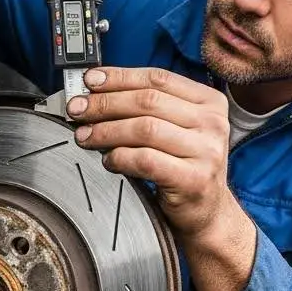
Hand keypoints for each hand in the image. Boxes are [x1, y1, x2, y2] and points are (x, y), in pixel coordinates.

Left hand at [69, 67, 232, 238]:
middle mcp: (213, 123)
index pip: (158, 78)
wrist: (207, 213)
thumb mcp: (177, 129)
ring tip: (85, 136)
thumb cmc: (185, 167)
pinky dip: (119, 157)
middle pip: (148, 101)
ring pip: (145, 128)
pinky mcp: (194, 179)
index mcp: (210, 102)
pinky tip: (108, 161)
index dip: (120, 77)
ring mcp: (206, 151)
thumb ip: (149, 108)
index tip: (91, 80)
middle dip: (105, 103)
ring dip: (107, 131)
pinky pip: (145, 160)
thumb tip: (98, 92)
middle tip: (78, 109)